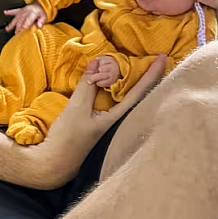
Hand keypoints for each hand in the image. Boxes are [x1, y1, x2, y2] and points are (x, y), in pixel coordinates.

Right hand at [4, 3, 46, 33]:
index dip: (24, 25)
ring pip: (16, 18)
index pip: (27, 20)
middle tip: (16, 34)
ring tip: (7, 29)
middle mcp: (26, 11)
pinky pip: (14, 11)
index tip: (22, 30)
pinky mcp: (20, 10)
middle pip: (20, 20)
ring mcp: (22, 11)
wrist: (41, 4)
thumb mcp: (44, 16)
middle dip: (18, 27)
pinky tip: (5, 12)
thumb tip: (39, 25)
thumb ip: (41, 21)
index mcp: (32, 13)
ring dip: (12, 24)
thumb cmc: (42, 12)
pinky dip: (9, 12)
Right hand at [17, 55, 167, 189]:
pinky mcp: (99, 119)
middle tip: (155, 56)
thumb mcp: (77, 108)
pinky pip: (113, 97)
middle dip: (146, 73)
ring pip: (126, 94)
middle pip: (138, 92)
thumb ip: (88, 85)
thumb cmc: (67, 139)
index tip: (162, 57)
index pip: (140, 91)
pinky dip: (115, 84)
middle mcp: (118, 118)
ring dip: (130, 77)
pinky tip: (113, 77)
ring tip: (138, 62)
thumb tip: (98, 62)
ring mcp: (109, 119)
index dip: (152, 73)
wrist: (54, 162)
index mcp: (118, 117)